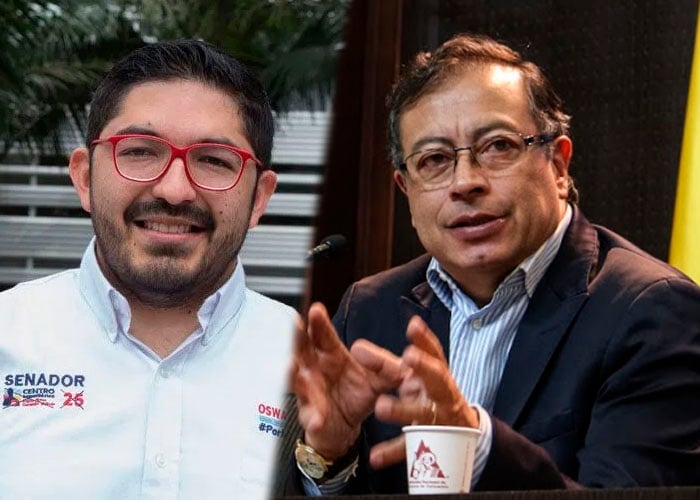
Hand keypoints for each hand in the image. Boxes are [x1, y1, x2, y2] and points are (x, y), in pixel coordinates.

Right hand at [289, 302, 404, 459]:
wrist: (346, 428)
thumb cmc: (358, 396)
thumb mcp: (379, 381)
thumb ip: (390, 368)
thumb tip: (408, 357)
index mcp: (331, 356)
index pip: (323, 336)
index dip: (319, 323)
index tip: (316, 310)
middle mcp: (315, 369)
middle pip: (301, 349)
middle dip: (297, 337)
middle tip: (294, 324)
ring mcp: (309, 392)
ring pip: (295, 379)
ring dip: (292, 372)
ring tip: (291, 365)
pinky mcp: (311, 416)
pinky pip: (310, 416)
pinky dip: (313, 417)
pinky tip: (316, 419)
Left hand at [367, 315, 478, 468]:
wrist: (458, 429)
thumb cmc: (427, 392)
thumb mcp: (411, 377)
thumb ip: (383, 363)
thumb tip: (357, 347)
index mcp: (436, 372)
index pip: (433, 353)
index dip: (424, 340)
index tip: (413, 326)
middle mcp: (440, 392)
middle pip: (436, 378)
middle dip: (424, 367)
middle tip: (408, 356)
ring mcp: (436, 418)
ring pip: (421, 412)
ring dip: (403, 409)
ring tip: (381, 407)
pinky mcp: (429, 443)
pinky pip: (410, 447)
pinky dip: (392, 451)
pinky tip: (376, 456)